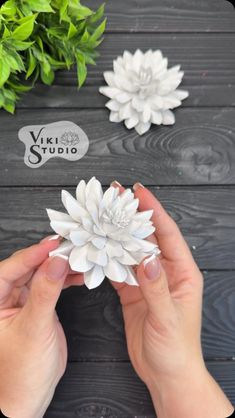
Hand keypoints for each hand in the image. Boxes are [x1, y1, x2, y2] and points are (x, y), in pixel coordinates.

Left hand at [0, 236, 82, 417]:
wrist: (32, 395)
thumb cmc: (22, 372)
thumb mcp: (34, 328)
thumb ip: (45, 293)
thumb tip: (55, 263)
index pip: (10, 269)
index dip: (31, 255)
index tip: (52, 245)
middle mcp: (6, 298)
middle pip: (26, 267)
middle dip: (48, 257)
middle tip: (69, 248)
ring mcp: (24, 301)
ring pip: (41, 274)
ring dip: (59, 267)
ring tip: (78, 260)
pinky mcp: (40, 307)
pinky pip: (52, 286)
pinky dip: (66, 280)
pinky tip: (78, 276)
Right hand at [110, 181, 233, 417]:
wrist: (167, 374)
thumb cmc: (176, 348)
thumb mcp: (167, 317)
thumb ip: (156, 287)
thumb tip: (146, 258)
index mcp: (183, 273)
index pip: (167, 234)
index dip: (153, 211)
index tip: (138, 192)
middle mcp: (165, 272)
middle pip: (147, 237)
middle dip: (131, 217)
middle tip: (114, 198)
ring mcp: (148, 282)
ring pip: (131, 251)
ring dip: (117, 236)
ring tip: (101, 218)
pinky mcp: (134, 293)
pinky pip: (120, 271)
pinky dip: (108, 261)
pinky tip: (97, 251)